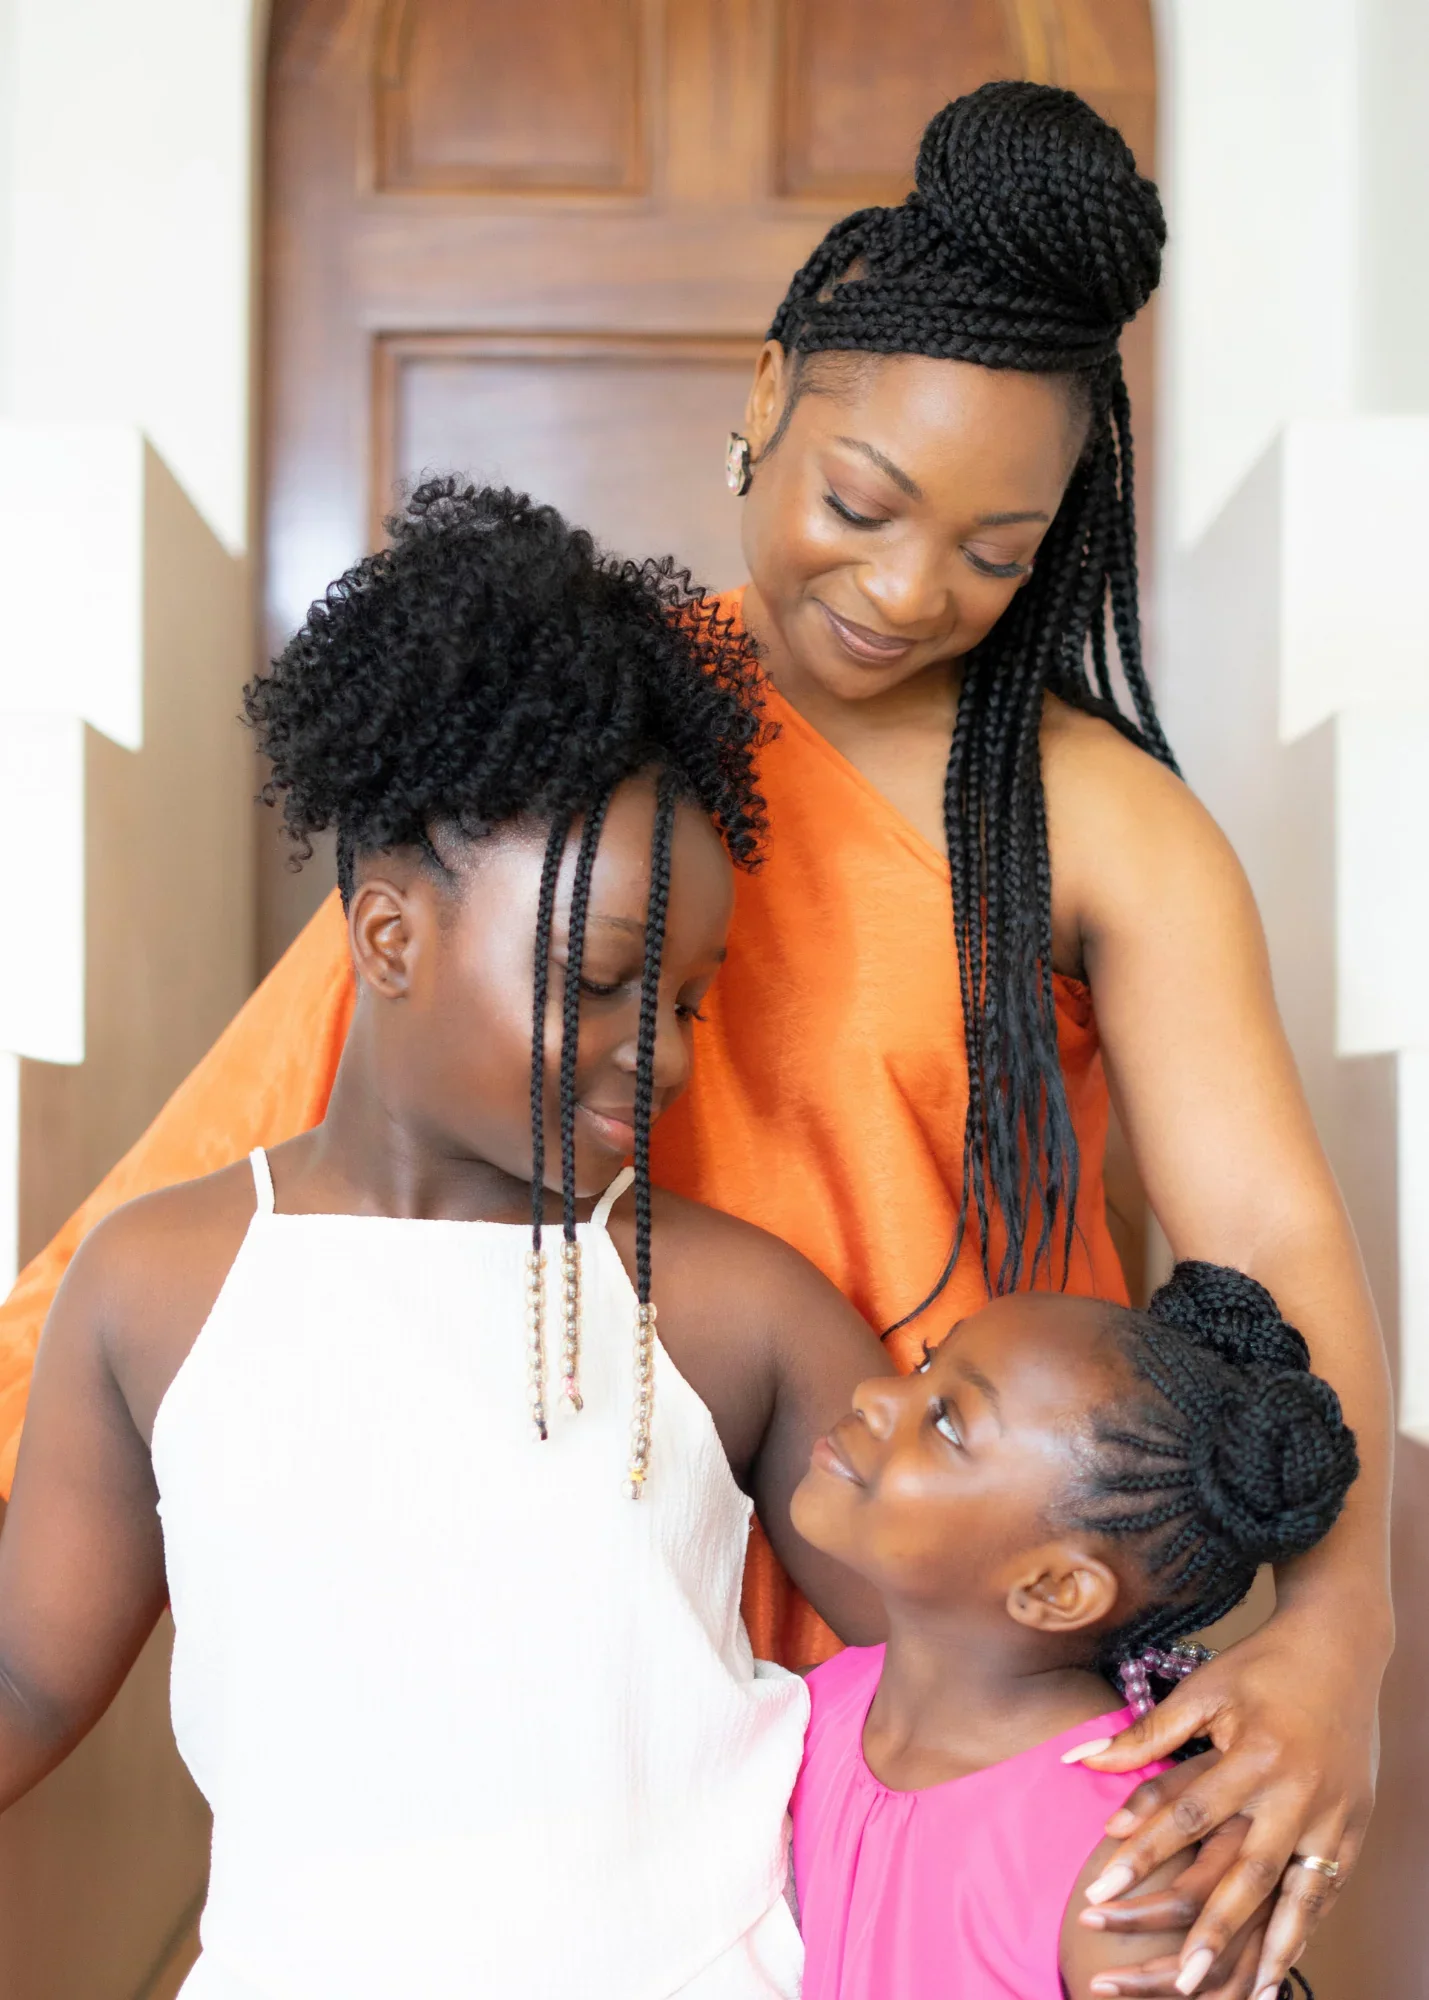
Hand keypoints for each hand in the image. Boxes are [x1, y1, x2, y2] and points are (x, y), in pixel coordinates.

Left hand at [1076, 1608, 1381, 1996]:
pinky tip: (1284, 1963)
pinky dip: (1308, 1929)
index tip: (1098, 1894)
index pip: (1185, 1818)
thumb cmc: (1259, 1666)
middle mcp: (1294, 1791)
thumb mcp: (1202, 1690)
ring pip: (1296, 1894)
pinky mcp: (1353, 1825)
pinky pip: (1328, 1888)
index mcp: (1252, 1755)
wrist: (1340, 1646)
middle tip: (1178, 1983)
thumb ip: (1144, 1734)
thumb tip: (1076, 1758)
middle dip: (1210, 1930)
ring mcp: (1331, 1813)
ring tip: (1242, 1995)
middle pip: (1245, 1873)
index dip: (1140, 1857)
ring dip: (1270, 1948)